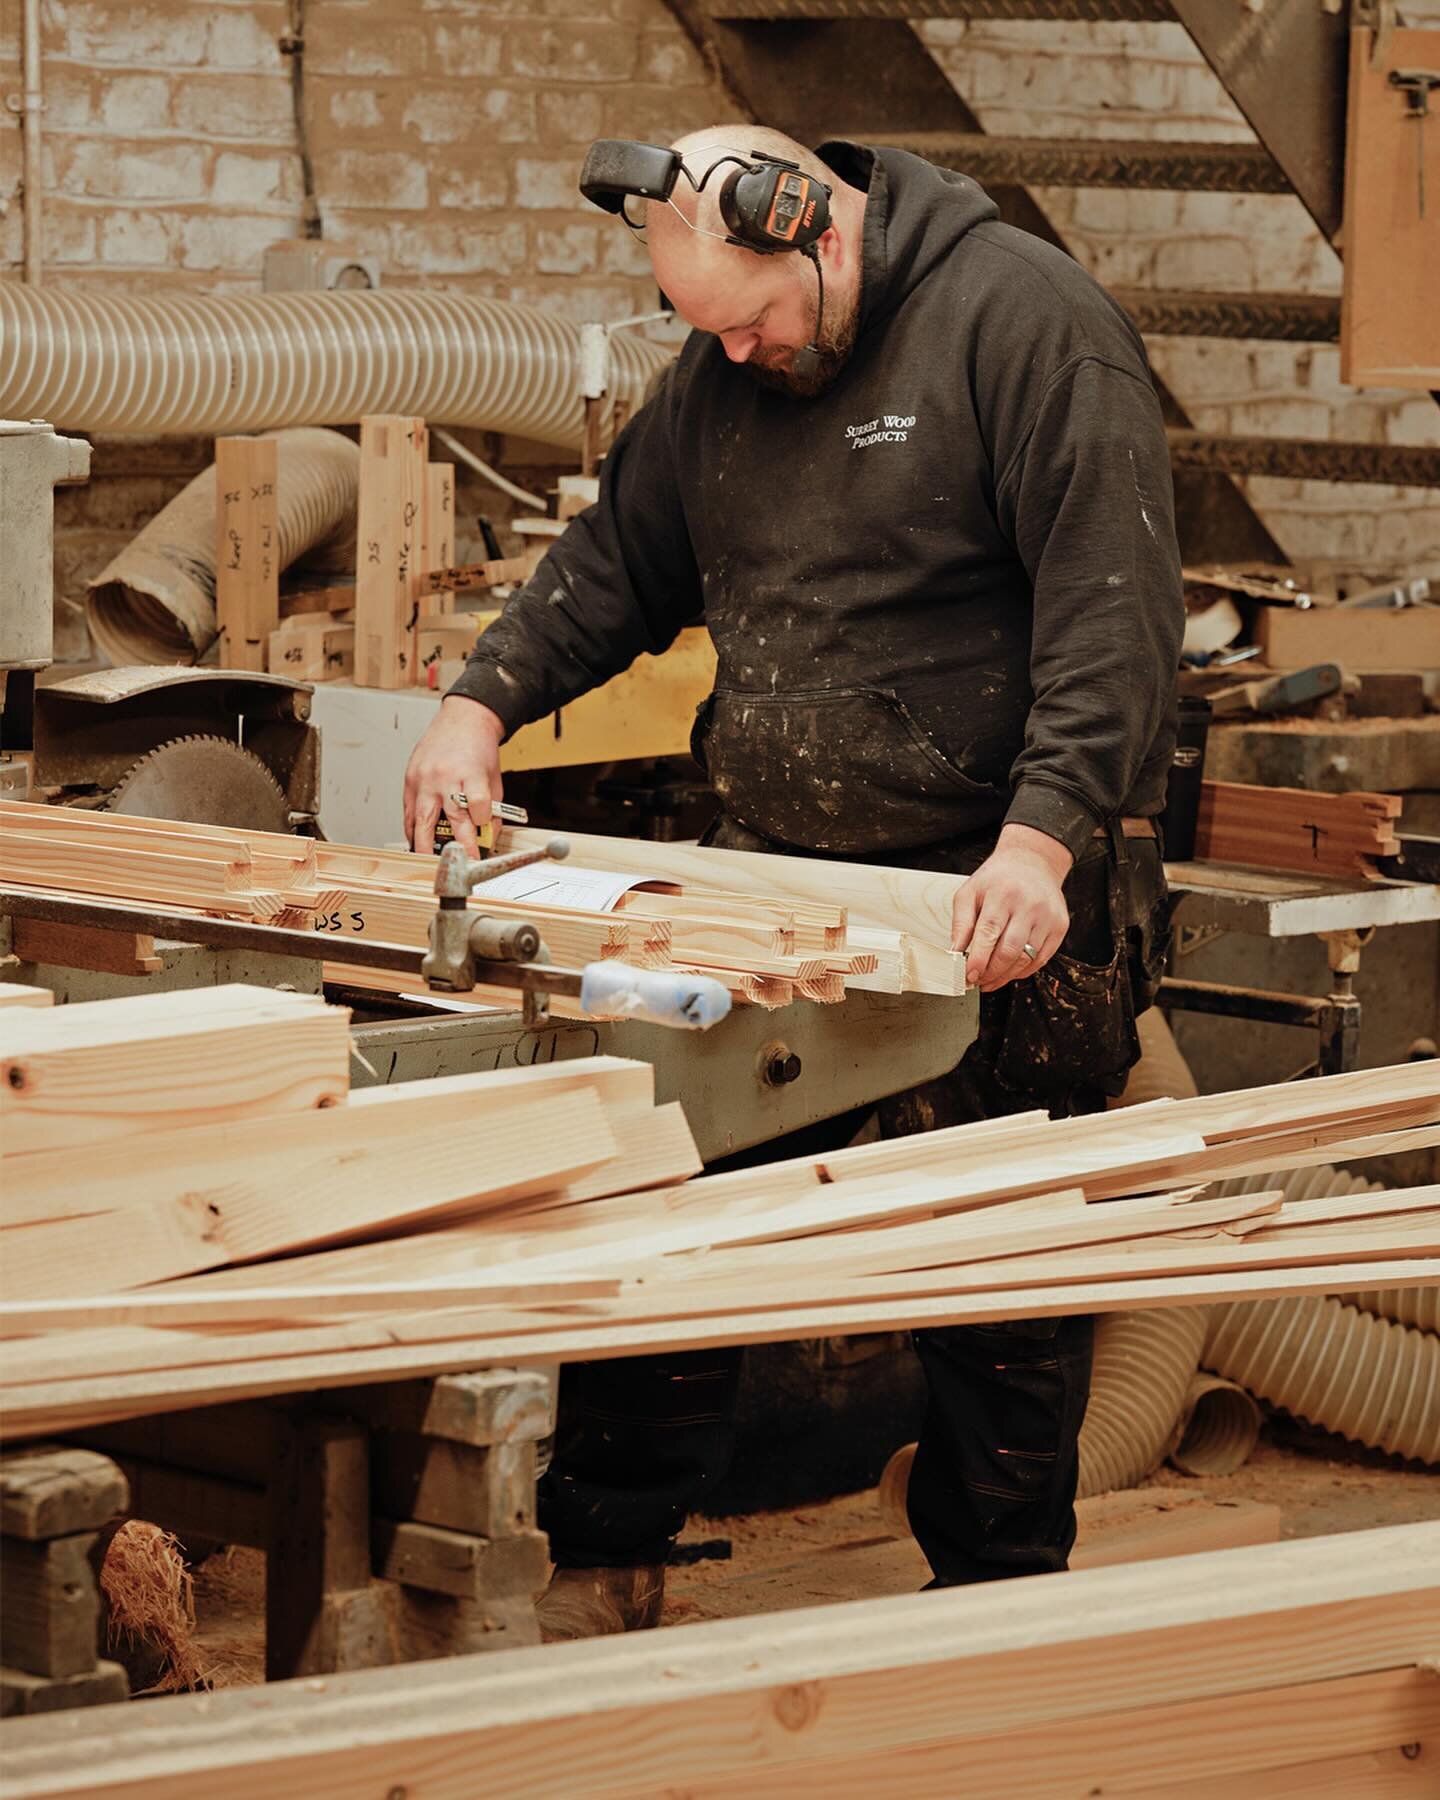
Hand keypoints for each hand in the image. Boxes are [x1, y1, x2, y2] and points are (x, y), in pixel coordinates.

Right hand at [403, 696, 505, 855]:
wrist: (462, 720)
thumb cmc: (479, 749)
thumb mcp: (494, 779)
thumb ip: (491, 810)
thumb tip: (487, 839)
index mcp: (470, 773)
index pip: (477, 806)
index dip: (480, 826)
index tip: (482, 841)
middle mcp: (445, 776)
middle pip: (449, 817)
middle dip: (455, 845)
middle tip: (458, 863)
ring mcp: (424, 779)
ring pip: (421, 820)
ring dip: (425, 845)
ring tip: (431, 862)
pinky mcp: (410, 780)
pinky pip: (408, 812)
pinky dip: (413, 829)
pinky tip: (418, 841)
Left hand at [951, 823, 1072, 992]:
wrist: (1032, 862)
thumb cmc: (997, 880)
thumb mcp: (970, 892)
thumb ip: (961, 923)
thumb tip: (955, 953)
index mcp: (1003, 894)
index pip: (989, 933)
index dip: (978, 959)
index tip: (969, 975)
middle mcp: (1029, 904)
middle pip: (1009, 950)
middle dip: (991, 972)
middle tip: (978, 980)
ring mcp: (1048, 916)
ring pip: (1026, 959)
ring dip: (1006, 976)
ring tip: (990, 980)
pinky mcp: (1060, 926)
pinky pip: (1041, 959)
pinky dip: (1023, 971)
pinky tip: (1009, 972)